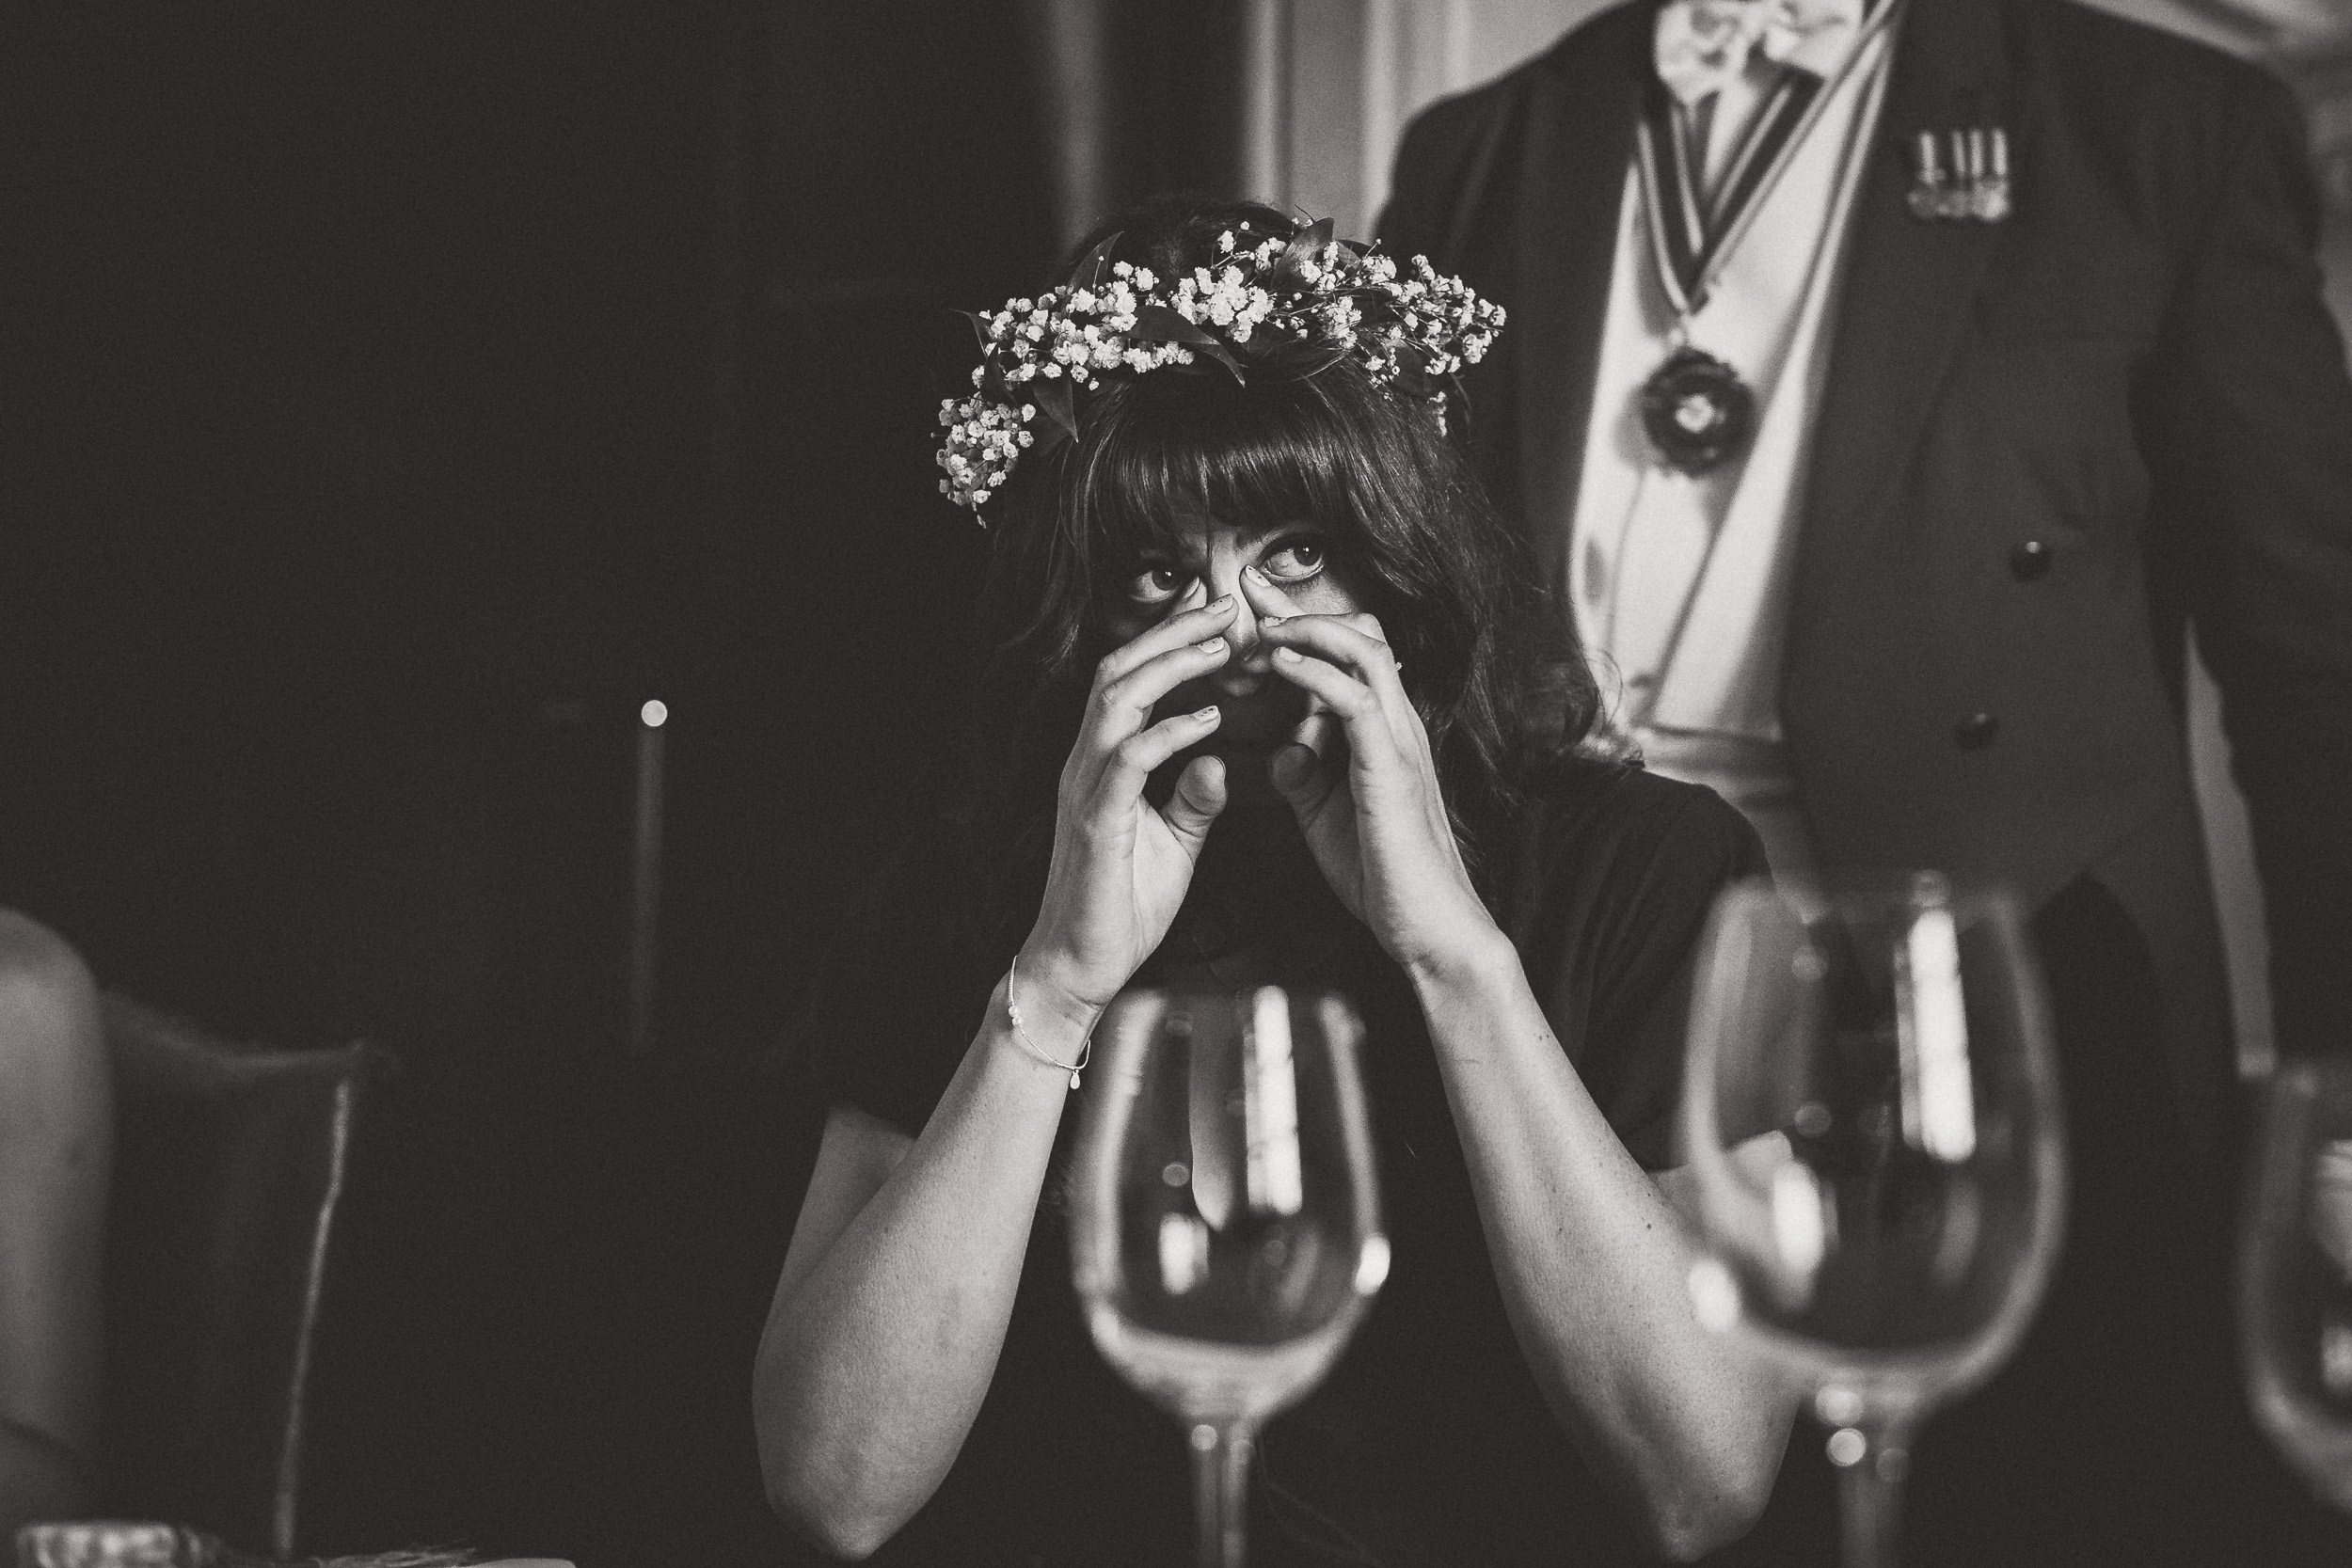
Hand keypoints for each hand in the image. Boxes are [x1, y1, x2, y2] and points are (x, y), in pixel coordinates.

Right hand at [1019, 596, 1235, 1032]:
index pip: (1131, 680)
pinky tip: (1210, 717)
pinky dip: (1169, 732)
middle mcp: (1086, 763)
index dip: (1172, 641)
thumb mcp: (1175, 845)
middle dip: (1175, 631)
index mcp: (1103, 764)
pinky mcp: (1097, 821)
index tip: (1221, 616)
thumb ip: (1193, 800)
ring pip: (1117, 699)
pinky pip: (1129, 760)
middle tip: (1229, 604)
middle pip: (1121, 670)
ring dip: (1171, 665)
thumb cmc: (1123, 909)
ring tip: (1222, 644)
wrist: (1080, 968)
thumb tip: (1217, 761)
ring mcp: (1086, 788)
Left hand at [1244, 568, 1502, 974]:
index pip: (1346, 654)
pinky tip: (1279, 664)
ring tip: (1259, 622)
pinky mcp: (1391, 766)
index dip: (1298, 623)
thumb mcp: (1327, 816)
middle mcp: (1396, 722)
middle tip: (1247, 588)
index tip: (1252, 603)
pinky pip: (1355, 699)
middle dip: (1299, 607)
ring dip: (1306, 629)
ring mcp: (1399, 739)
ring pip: (1363, 650)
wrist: (1427, 927)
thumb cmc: (1381, 874)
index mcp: (1381, 731)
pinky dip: (1315, 674)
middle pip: (1358, 632)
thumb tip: (1281, 752)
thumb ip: (1306, 778)